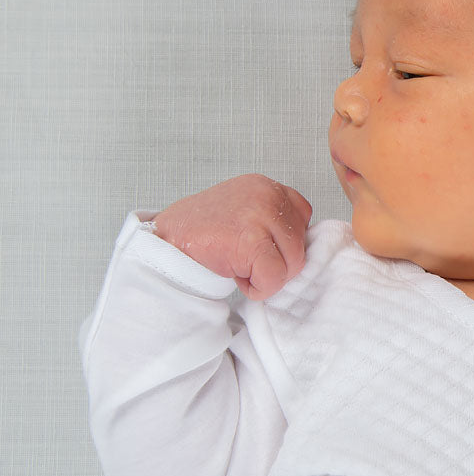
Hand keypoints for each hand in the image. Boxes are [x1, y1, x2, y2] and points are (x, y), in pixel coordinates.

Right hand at [153, 174, 312, 299]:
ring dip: (267, 276)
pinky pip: (274, 278)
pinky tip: (237, 276)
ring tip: (240, 265)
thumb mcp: (244, 211)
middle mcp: (267, 195)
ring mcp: (260, 216)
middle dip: (278, 263)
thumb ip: (274, 220)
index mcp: (267, 186)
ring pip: (292, 264)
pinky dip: (258, 288)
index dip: (285, 241)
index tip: (260, 246)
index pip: (303, 217)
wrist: (167, 240)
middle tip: (246, 260)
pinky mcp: (251, 241)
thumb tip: (303, 248)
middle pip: (301, 245)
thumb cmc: (204, 232)